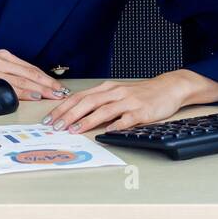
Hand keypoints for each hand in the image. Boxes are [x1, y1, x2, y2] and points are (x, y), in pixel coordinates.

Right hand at [0, 49, 69, 99]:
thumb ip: (4, 76)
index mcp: (3, 57)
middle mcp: (0, 59)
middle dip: (48, 84)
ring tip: (53, 96)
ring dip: (40, 88)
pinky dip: (23, 91)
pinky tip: (32, 95)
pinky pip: (8, 84)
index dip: (46, 79)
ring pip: (23, 79)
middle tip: (62, 94)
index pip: (30, 69)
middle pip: (30, 73)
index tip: (59, 87)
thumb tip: (24, 90)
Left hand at [41, 71, 217, 134]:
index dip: (62, 108)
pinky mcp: (142, 111)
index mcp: (106, 88)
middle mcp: (115, 92)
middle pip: (87, 102)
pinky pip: (127, 119)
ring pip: (104, 110)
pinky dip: (117, 124)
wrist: (168, 87)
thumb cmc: (140, 93)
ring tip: (74, 130)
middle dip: (69, 114)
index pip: (79, 97)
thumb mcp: (117, 93)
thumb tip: (76, 114)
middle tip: (56, 126)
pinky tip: (108, 131)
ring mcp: (128, 102)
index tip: (49, 118)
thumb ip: (99, 102)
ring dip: (87, 121)